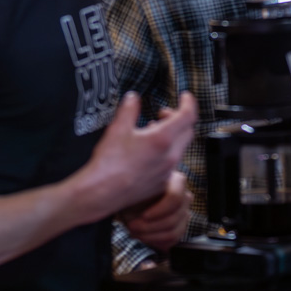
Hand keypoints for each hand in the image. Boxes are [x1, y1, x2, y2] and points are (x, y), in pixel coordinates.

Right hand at [76, 92, 197, 220]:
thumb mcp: (117, 128)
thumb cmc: (109, 164)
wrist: (101, 193)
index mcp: (162, 139)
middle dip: (179, 118)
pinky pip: (172, 164)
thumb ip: (129, 109)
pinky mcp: (161, 184)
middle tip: (164, 114)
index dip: (189, 102)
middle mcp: (169, 156)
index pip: (187, 116)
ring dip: (173, 136)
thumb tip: (133, 98)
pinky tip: (149, 152)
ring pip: (180, 148)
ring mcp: (167, 172)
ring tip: (152, 132)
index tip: (185, 97)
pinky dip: (166, 153)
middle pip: (187, 131)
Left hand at [119, 170, 192, 250]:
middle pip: (173, 218)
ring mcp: (184, 213)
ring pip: (173, 232)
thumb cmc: (132, 193)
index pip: (175, 197)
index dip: (160, 210)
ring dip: (150, 236)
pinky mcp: (180, 228)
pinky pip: (172, 240)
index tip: (143, 216)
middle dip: (149, 227)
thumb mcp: (134, 190)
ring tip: (134, 232)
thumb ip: (140, 190)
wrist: (131, 201)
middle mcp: (184, 197)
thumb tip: (139, 193)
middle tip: (131, 226)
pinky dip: (154, 241)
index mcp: (176, 181)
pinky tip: (142, 235)